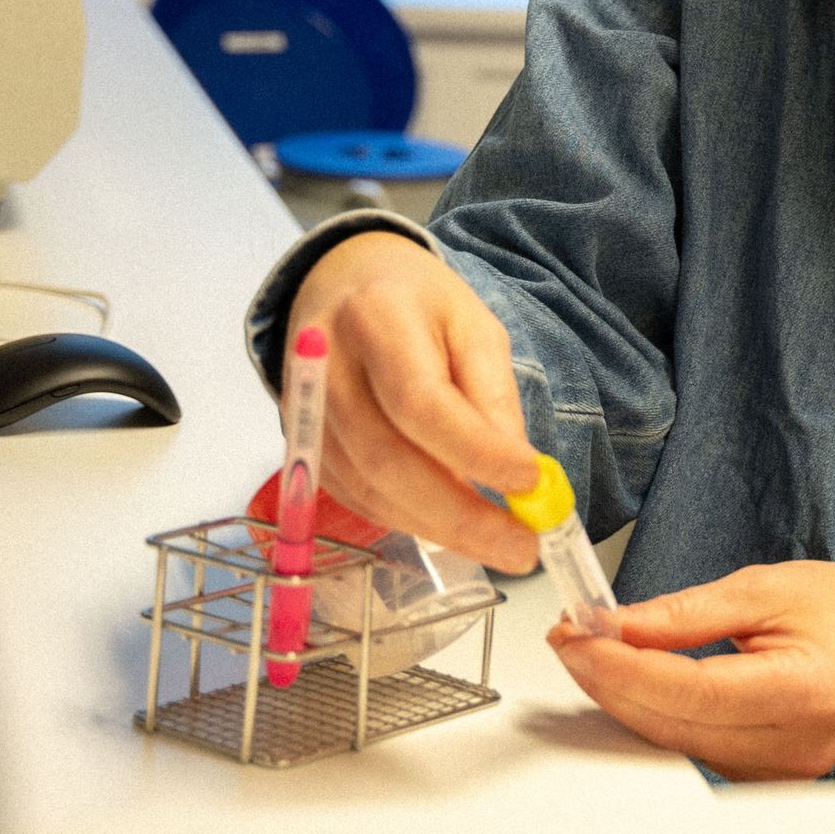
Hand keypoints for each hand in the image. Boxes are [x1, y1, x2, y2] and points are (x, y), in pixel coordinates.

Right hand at [285, 231, 541, 572]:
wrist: (342, 285)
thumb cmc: (420, 304)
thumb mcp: (474, 325)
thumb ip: (492, 394)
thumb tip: (517, 473)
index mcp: (377, 318)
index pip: (421, 400)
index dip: (475, 451)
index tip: (531, 483)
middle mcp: (325, 369)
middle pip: (389, 459)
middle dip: (461, 516)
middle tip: (523, 548)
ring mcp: (305, 415)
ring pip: (371, 491)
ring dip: (441, 528)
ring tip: (502, 543)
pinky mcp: (303, 450)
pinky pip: (359, 499)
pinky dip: (411, 520)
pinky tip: (453, 525)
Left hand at [547, 561, 834, 779]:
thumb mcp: (768, 587)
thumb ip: (690, 611)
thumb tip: (621, 624)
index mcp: (804, 692)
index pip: (692, 691)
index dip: (626, 666)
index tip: (581, 636)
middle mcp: (792, 748)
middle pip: (673, 727)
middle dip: (611, 681)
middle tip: (571, 639)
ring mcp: (778, 775)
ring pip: (674, 745)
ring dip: (626, 700)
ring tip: (594, 652)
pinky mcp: (763, 780)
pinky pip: (691, 752)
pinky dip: (655, 718)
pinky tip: (632, 684)